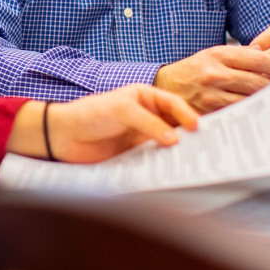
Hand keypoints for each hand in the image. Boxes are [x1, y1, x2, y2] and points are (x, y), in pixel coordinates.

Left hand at [7, 85, 197, 163]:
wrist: (64, 136)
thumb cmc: (91, 113)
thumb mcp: (122, 111)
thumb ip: (149, 123)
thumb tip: (175, 139)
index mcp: (144, 97)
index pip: (172, 103)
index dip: (186, 114)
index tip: (197, 127)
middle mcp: (146, 116)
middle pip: (174, 125)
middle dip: (188, 134)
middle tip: (205, 146)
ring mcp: (141, 137)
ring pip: (167, 145)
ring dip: (178, 152)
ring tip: (194, 162)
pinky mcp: (135, 156)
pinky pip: (154, 160)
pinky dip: (164, 165)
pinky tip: (172, 171)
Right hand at [153, 45, 269, 113]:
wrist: (164, 85)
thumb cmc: (192, 70)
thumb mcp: (212, 55)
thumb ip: (238, 57)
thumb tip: (268, 59)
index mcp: (218, 54)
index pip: (256, 58)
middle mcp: (214, 73)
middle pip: (256, 81)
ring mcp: (211, 93)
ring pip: (249, 99)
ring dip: (265, 101)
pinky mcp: (209, 110)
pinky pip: (237, 112)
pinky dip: (250, 112)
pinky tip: (258, 111)